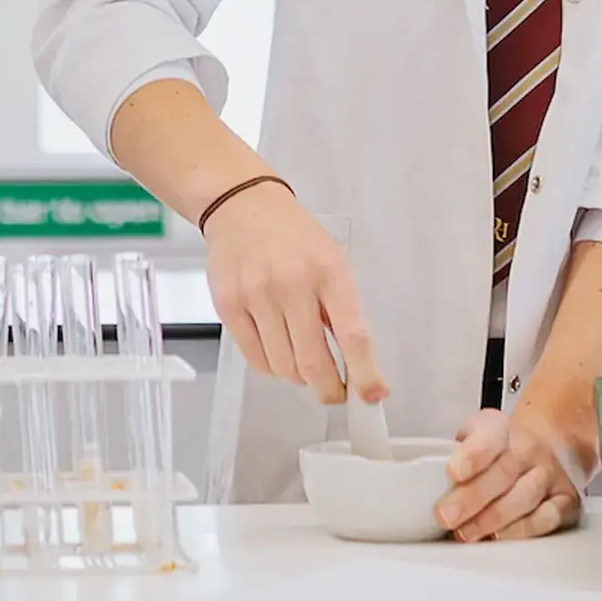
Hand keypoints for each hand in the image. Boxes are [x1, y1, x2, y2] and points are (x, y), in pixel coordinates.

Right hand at [202, 183, 386, 406]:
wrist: (242, 205)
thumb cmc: (292, 236)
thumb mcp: (331, 260)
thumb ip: (342, 309)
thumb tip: (355, 365)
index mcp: (328, 270)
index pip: (353, 335)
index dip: (365, 374)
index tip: (372, 395)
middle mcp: (291, 282)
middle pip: (314, 363)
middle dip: (329, 388)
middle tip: (334, 391)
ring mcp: (257, 294)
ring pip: (284, 367)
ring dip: (298, 377)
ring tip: (301, 360)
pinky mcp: (229, 304)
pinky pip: (256, 360)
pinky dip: (272, 368)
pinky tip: (278, 350)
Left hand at [435, 386, 591, 541]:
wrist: (550, 442)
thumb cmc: (502, 447)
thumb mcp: (475, 436)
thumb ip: (455, 453)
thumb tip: (428, 480)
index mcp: (499, 428)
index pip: (487, 438)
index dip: (471, 456)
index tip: (453, 472)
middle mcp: (528, 448)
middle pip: (502, 473)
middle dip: (471, 499)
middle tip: (446, 516)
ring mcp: (548, 474)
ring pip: (524, 497)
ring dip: (492, 519)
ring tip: (467, 532)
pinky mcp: (566, 500)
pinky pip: (547, 517)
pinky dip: (524, 530)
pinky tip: (502, 537)